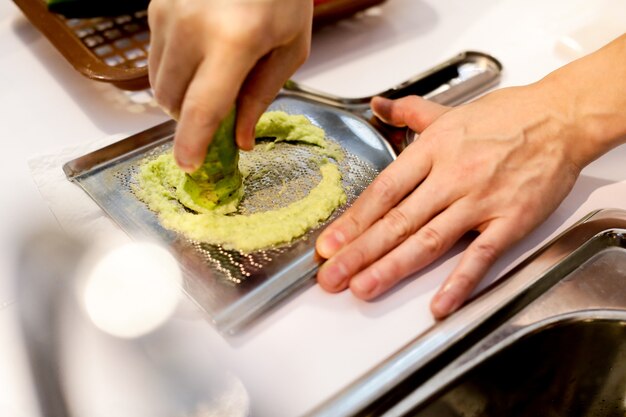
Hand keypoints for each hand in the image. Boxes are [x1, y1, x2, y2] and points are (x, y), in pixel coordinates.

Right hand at [148, 0, 312, 171]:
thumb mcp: (290, 46)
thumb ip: (263, 94)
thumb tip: (241, 139)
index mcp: (234, 41)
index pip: (203, 108)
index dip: (192, 143)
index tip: (189, 165)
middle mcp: (192, 27)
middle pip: (172, 100)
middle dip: (189, 119)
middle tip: (216, 116)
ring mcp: (168, 13)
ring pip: (158, 81)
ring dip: (180, 95)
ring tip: (212, 79)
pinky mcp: (156, 5)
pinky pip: (154, 55)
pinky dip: (174, 69)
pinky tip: (200, 54)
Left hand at [315, 84, 585, 318]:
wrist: (561, 118)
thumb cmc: (507, 116)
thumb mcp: (448, 110)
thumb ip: (408, 111)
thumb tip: (378, 105)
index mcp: (432, 150)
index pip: (383, 191)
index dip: (352, 220)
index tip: (328, 244)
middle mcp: (451, 177)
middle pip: (397, 220)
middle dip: (359, 252)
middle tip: (330, 276)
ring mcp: (479, 201)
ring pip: (429, 240)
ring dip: (393, 267)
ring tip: (363, 287)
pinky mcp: (509, 221)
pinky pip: (481, 256)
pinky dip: (460, 282)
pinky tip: (439, 304)